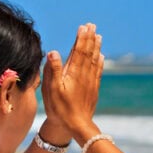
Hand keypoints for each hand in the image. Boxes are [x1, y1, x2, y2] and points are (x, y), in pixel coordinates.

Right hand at [42, 23, 104, 142]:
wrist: (77, 126)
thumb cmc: (61, 109)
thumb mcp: (51, 90)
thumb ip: (53, 70)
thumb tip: (53, 51)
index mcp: (73, 73)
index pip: (78, 51)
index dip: (81, 38)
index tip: (83, 27)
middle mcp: (84, 75)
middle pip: (88, 53)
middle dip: (89, 38)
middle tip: (92, 25)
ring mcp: (91, 82)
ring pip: (94, 60)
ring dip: (96, 47)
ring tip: (98, 36)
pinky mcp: (94, 90)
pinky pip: (98, 72)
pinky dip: (99, 62)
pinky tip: (101, 57)